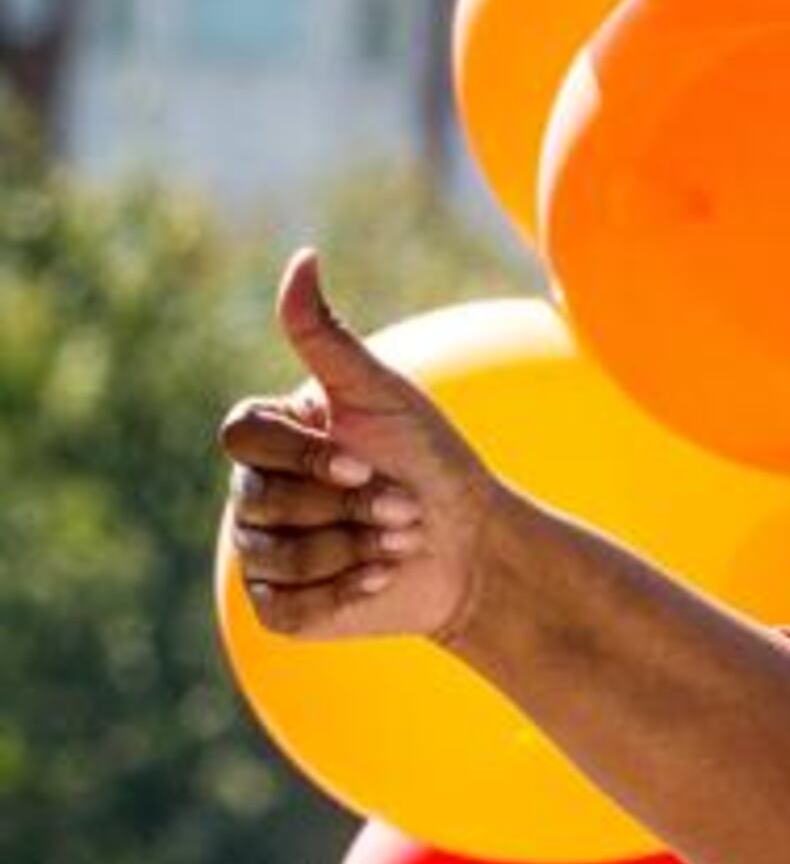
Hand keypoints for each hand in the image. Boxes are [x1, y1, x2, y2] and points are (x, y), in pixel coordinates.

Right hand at [218, 252, 497, 646]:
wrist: (474, 544)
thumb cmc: (432, 460)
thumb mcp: (383, 393)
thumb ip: (327, 336)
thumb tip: (302, 257)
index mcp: (270, 441)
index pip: (241, 438)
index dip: (304, 457)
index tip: (365, 464)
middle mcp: (255, 494)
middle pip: (259, 500)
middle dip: (347, 508)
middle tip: (404, 508)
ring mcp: (262, 552)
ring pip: (273, 555)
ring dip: (353, 549)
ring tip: (402, 541)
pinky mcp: (283, 607)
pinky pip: (285, 605)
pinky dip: (341, 592)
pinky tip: (381, 580)